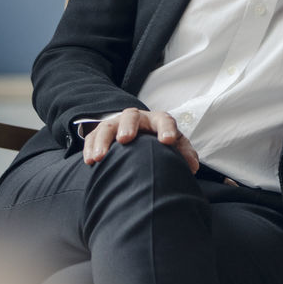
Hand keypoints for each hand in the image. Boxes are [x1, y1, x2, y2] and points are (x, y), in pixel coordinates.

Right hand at [82, 107, 199, 172]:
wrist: (138, 135)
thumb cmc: (158, 142)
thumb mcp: (173, 144)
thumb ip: (183, 152)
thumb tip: (192, 167)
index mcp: (158, 121)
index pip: (164, 120)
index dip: (166, 130)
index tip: (166, 142)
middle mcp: (137, 119)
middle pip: (132, 116)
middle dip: (128, 126)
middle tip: (126, 139)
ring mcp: (117, 124)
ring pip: (108, 126)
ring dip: (103, 140)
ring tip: (99, 157)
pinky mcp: (101, 133)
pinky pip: (92, 136)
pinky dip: (90, 147)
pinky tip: (89, 160)